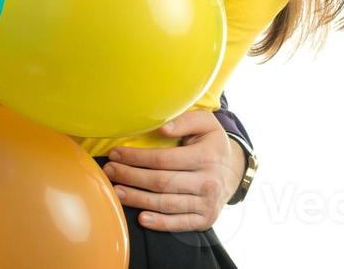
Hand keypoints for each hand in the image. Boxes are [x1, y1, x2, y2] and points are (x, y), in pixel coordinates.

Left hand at [101, 109, 241, 231]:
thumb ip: (184, 120)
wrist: (234, 171)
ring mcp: (207, 204)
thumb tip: (162, 128)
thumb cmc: (211, 144)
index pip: (164, 159)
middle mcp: (208, 182)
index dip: (136, 157)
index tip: (116, 153)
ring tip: (116, 191)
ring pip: (166, 203)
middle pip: (161, 182)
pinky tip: (141, 218)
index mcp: (207, 156)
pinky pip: (179, 223)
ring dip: (137, 199)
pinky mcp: (205, 220)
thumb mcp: (205, 123)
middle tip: (109, 172)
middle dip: (131, 177)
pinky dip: (160, 223)